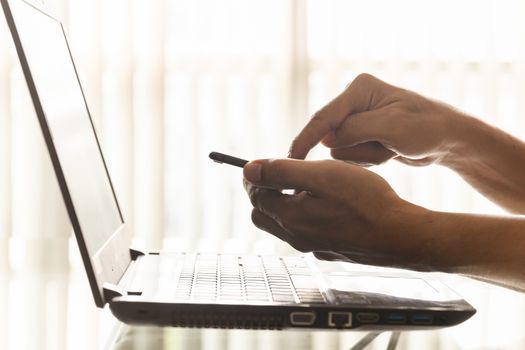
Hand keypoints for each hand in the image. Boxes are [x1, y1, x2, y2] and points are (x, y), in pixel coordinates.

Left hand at [243, 158, 429, 268]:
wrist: (400, 235)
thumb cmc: (365, 201)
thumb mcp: (321, 175)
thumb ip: (282, 172)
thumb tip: (249, 169)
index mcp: (289, 217)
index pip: (254, 195)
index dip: (256, 176)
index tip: (264, 163)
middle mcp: (296, 237)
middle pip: (262, 213)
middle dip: (266, 192)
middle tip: (284, 174)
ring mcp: (312, 247)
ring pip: (283, 224)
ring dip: (285, 204)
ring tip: (308, 187)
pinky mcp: (329, 250)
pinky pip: (305, 232)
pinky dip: (305, 216)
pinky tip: (327, 205)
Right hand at [289, 73, 464, 165]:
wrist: (449, 139)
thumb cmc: (425, 128)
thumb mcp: (391, 128)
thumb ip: (355, 131)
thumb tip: (326, 141)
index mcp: (359, 89)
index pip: (324, 117)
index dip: (305, 139)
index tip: (291, 159)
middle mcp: (354, 101)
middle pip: (333, 136)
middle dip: (356, 150)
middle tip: (384, 148)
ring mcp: (358, 120)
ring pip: (342, 150)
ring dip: (366, 156)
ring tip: (391, 148)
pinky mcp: (362, 135)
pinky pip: (352, 155)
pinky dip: (370, 159)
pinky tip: (389, 152)